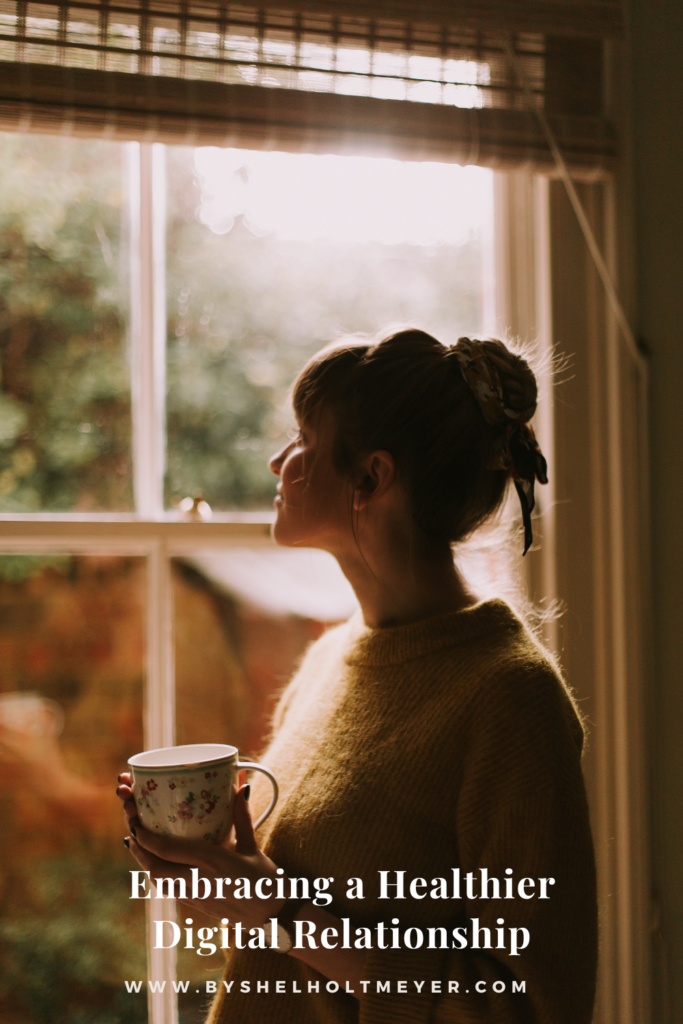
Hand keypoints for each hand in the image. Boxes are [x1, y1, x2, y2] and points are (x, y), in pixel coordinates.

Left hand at [116, 773, 285, 929]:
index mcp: (211, 862)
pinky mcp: (197, 906)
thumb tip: (239, 784)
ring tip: (139, 846)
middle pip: (155, 868)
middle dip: (139, 850)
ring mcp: (196, 897)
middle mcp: (198, 881)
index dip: (146, 837)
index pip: (167, 850)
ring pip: (159, 882)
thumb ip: (241, 815)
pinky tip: (159, 864)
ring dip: (145, 864)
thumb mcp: (253, 844)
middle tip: (131, 832)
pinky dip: (159, 876)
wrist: (274, 916)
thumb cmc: (265, 879)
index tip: (135, 822)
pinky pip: (169, 890)